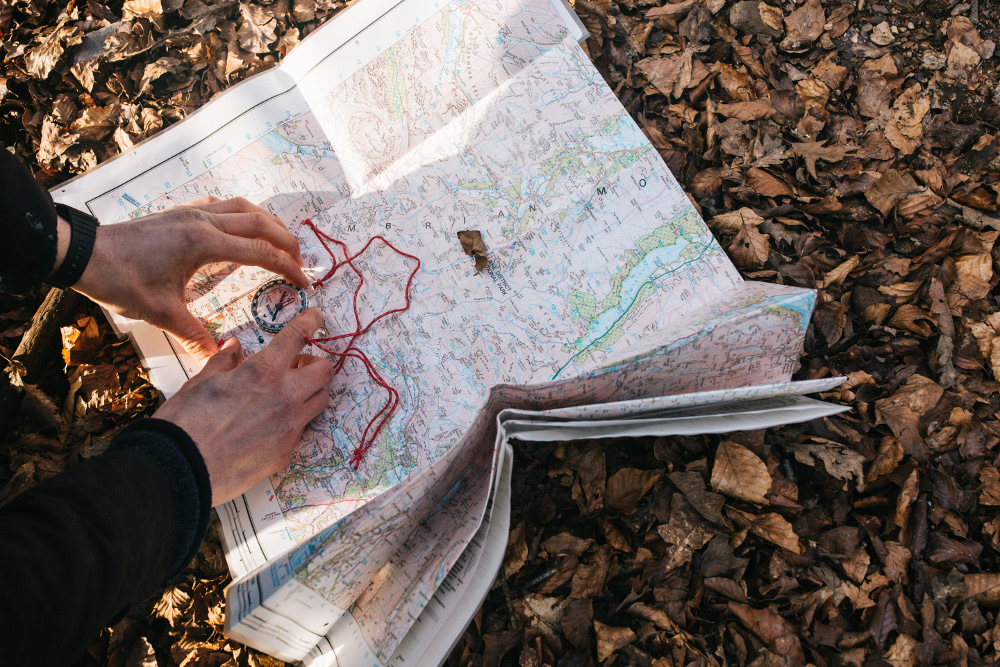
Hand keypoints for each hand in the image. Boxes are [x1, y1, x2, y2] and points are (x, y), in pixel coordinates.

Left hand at [68, 196, 310, 359]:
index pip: (260, 252)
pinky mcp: (181, 212)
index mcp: (203, 244)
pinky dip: (243, 216)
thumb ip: (193, 335)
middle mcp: (203, 221)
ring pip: (245, 208)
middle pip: (261, 223)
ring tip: (283, 243)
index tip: (306, 282)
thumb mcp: (160, 313)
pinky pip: (223, 206)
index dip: (288, 268)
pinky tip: (244, 230)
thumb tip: (216, 359)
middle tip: (303, 263)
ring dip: (269, 224)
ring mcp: (192, 212)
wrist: (83, 254)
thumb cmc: (120, 281)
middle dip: (288, 241)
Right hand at [154, 309, 335, 505]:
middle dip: (315, 363)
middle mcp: (284, 397)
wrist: (180, 470)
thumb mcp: (201, 383)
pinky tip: (269, 426)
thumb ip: (224, 362)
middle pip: (325, 371)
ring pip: (320, 401)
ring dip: (310, 392)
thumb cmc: (184, 423)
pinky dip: (292, 422)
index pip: (297, 337)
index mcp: (262, 372)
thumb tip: (234, 347)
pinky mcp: (286, 452)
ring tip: (286, 395)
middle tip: (296, 366)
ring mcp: (289, 427)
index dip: (310, 322)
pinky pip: (302, 430)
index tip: (316, 317)